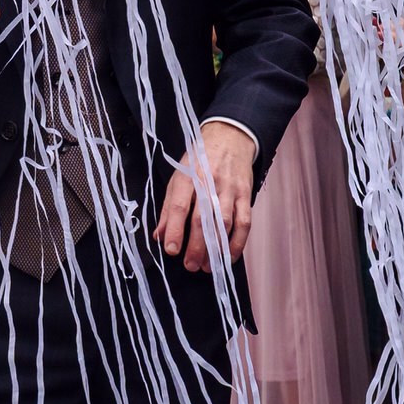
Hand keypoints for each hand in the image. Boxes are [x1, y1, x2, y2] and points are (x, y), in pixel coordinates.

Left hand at [153, 122, 256, 272]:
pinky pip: (244, 223)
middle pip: (202, 219)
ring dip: (216, 248)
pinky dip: (237, 243)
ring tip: (207, 266)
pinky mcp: (246, 195)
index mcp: (188, 177)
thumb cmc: (199, 160)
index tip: (171, 249)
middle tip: (189, 265)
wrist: (229, 137)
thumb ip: (167, 207)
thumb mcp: (178, 176)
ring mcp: (230, 189)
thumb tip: (158, 235)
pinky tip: (228, 257)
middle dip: (196, 246)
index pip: (179, 205)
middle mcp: (209, 183)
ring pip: (224, 224)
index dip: (174, 229)